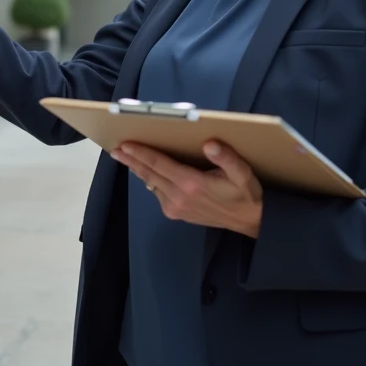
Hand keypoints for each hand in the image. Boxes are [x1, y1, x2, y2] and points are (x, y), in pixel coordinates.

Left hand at [111, 140, 263, 236]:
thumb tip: (210, 144)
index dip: (141, 153)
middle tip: (116, 149)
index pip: (159, 164)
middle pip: (149, 174)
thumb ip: (226, 158)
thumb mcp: (242, 173)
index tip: (125, 144)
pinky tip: (146, 172)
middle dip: (132, 160)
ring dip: (139, 170)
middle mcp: (179, 197)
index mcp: (192, 184)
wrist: (249, 221)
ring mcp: (176, 208)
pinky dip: (150, 181)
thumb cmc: (245, 193)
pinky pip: (158, 194)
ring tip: (126, 157)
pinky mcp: (177, 214)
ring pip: (151, 184)